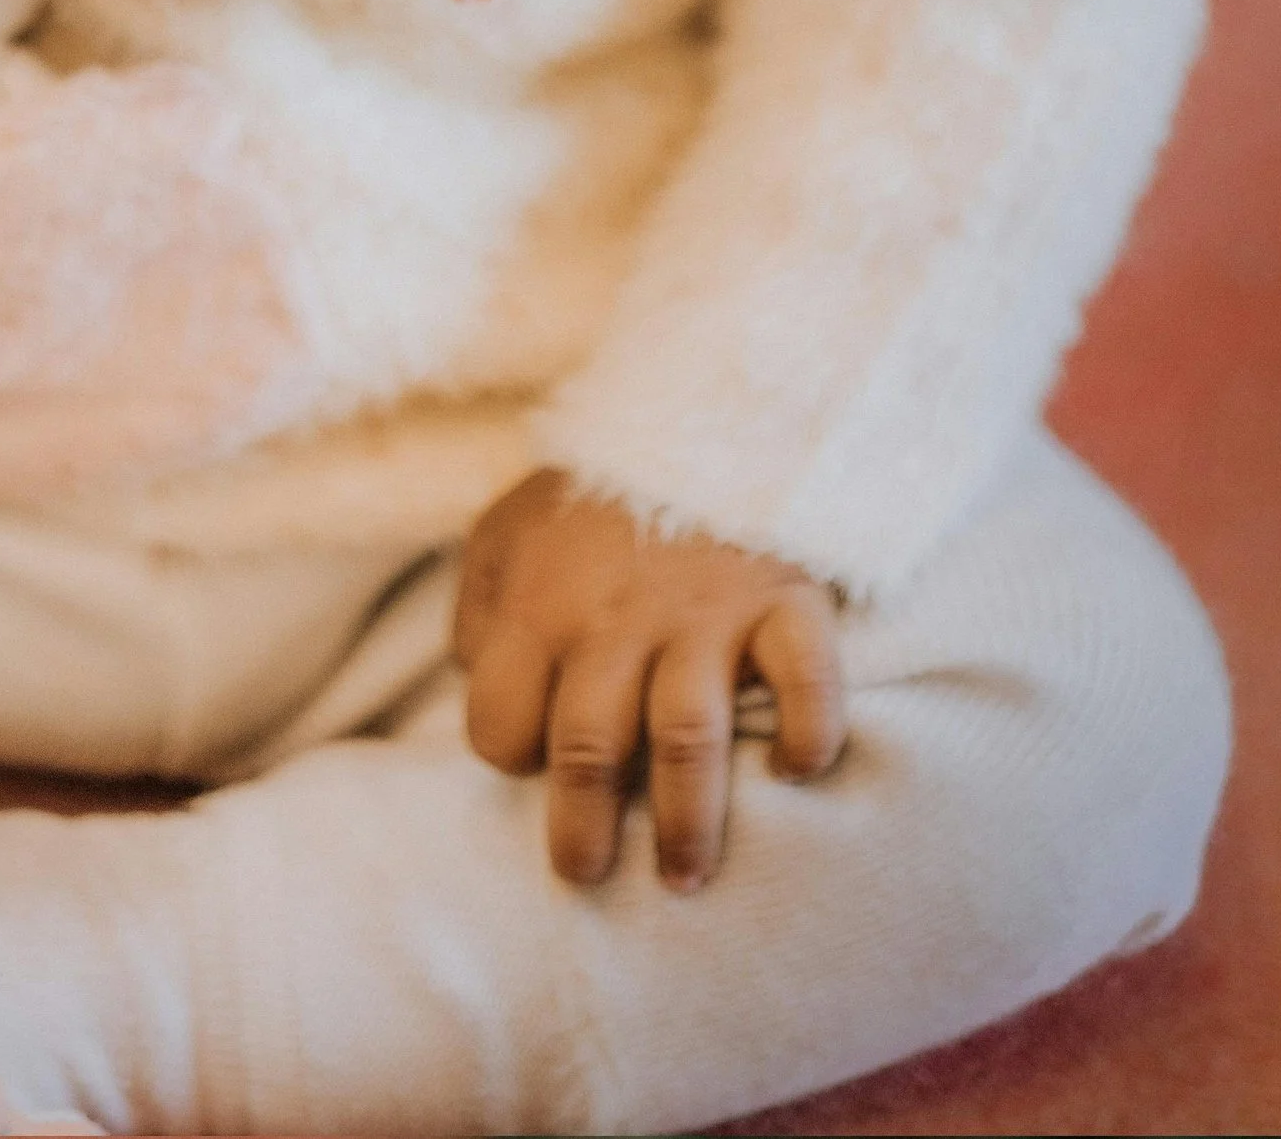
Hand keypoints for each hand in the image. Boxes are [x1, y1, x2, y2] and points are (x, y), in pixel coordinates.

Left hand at [454, 466, 844, 891]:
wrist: (707, 404)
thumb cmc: (598, 486)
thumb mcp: (510, 524)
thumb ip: (481, 601)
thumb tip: (473, 675)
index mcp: (542, 603)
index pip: (502, 718)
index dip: (508, 752)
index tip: (530, 767)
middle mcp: (618, 618)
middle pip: (587, 744)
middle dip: (582, 827)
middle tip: (585, 877)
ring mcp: (706, 612)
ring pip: (687, 736)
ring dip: (686, 818)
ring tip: (686, 876)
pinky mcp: (784, 599)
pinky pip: (804, 677)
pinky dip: (807, 730)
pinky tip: (797, 771)